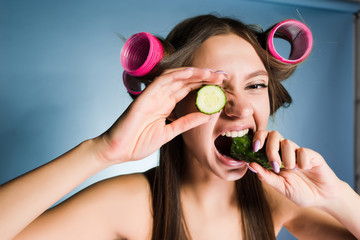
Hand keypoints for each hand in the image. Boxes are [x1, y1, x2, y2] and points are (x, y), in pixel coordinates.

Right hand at [95, 68, 225, 164]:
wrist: (117, 151)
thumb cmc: (138, 143)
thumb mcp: (168, 133)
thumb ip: (185, 123)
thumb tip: (206, 115)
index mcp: (166, 105)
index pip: (188, 90)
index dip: (204, 85)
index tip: (221, 85)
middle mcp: (160, 97)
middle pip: (185, 81)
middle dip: (204, 77)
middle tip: (222, 76)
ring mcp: (152, 96)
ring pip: (176, 78)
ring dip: (194, 73)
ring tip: (212, 73)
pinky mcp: (144, 98)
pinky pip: (161, 82)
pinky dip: (176, 76)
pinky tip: (191, 73)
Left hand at [250, 130, 342, 207]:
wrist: (322, 198)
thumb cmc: (299, 192)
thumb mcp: (280, 187)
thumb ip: (266, 176)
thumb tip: (250, 165)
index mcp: (275, 156)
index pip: (264, 137)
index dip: (258, 138)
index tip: (254, 148)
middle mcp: (285, 151)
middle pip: (274, 134)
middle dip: (270, 148)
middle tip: (274, 164)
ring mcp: (298, 152)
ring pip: (287, 143)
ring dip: (287, 159)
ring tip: (292, 170)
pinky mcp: (312, 155)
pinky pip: (303, 151)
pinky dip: (302, 162)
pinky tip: (306, 170)